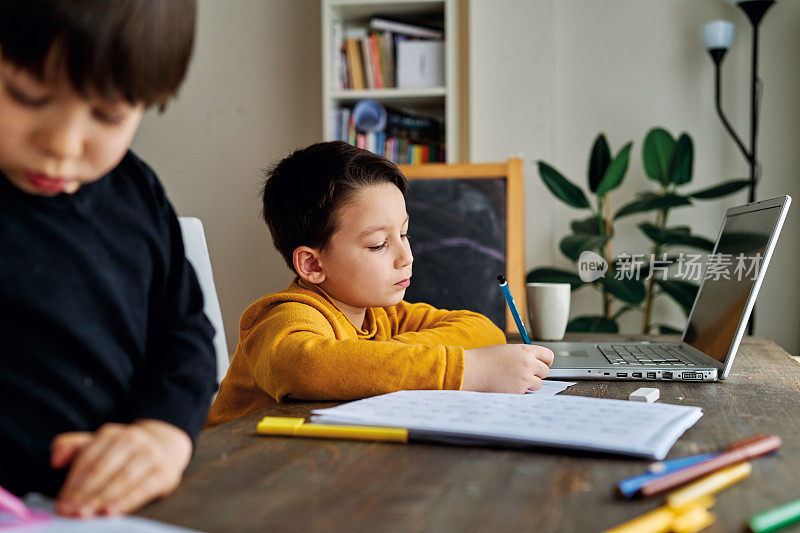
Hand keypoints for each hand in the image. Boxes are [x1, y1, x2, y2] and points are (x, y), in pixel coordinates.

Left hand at [50, 419, 191, 518]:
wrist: (164, 449)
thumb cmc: (122, 453)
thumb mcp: (97, 445)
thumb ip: (71, 447)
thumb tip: (55, 461)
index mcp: (111, 434)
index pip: (87, 459)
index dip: (73, 483)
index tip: (62, 503)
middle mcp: (132, 439)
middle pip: (103, 468)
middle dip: (85, 493)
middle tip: (73, 511)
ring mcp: (150, 454)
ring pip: (123, 478)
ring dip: (103, 498)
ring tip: (89, 514)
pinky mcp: (164, 472)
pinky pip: (143, 489)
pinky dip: (127, 501)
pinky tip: (112, 512)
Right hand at [462, 343, 553, 393]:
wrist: (474, 370)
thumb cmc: (485, 359)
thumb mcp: (506, 350)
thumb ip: (521, 355)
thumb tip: (532, 363)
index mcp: (525, 350)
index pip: (548, 355)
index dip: (546, 361)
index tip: (542, 364)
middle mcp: (528, 363)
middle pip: (545, 371)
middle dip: (537, 374)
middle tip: (526, 375)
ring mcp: (524, 377)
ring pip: (538, 384)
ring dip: (529, 384)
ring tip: (514, 381)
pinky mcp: (519, 390)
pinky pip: (525, 392)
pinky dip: (518, 391)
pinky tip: (506, 386)